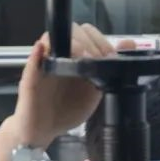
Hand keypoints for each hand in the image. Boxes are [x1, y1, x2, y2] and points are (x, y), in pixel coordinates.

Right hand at [0, 25, 134, 160]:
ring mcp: (43, 64)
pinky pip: (31, 62)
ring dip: (69, 44)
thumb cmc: (69, 108)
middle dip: (88, 41)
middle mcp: (60, 55)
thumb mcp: (96, 90)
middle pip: (71, 30)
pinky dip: (37, 55)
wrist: (45, 129)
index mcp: (77, 56)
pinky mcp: (30, 78)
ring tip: (81, 56)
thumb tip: (129, 44)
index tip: (109, 55)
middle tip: (95, 58)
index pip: (87, 33)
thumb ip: (110, 68)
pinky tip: (43, 50)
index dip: (100, 41)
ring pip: (50, 39)